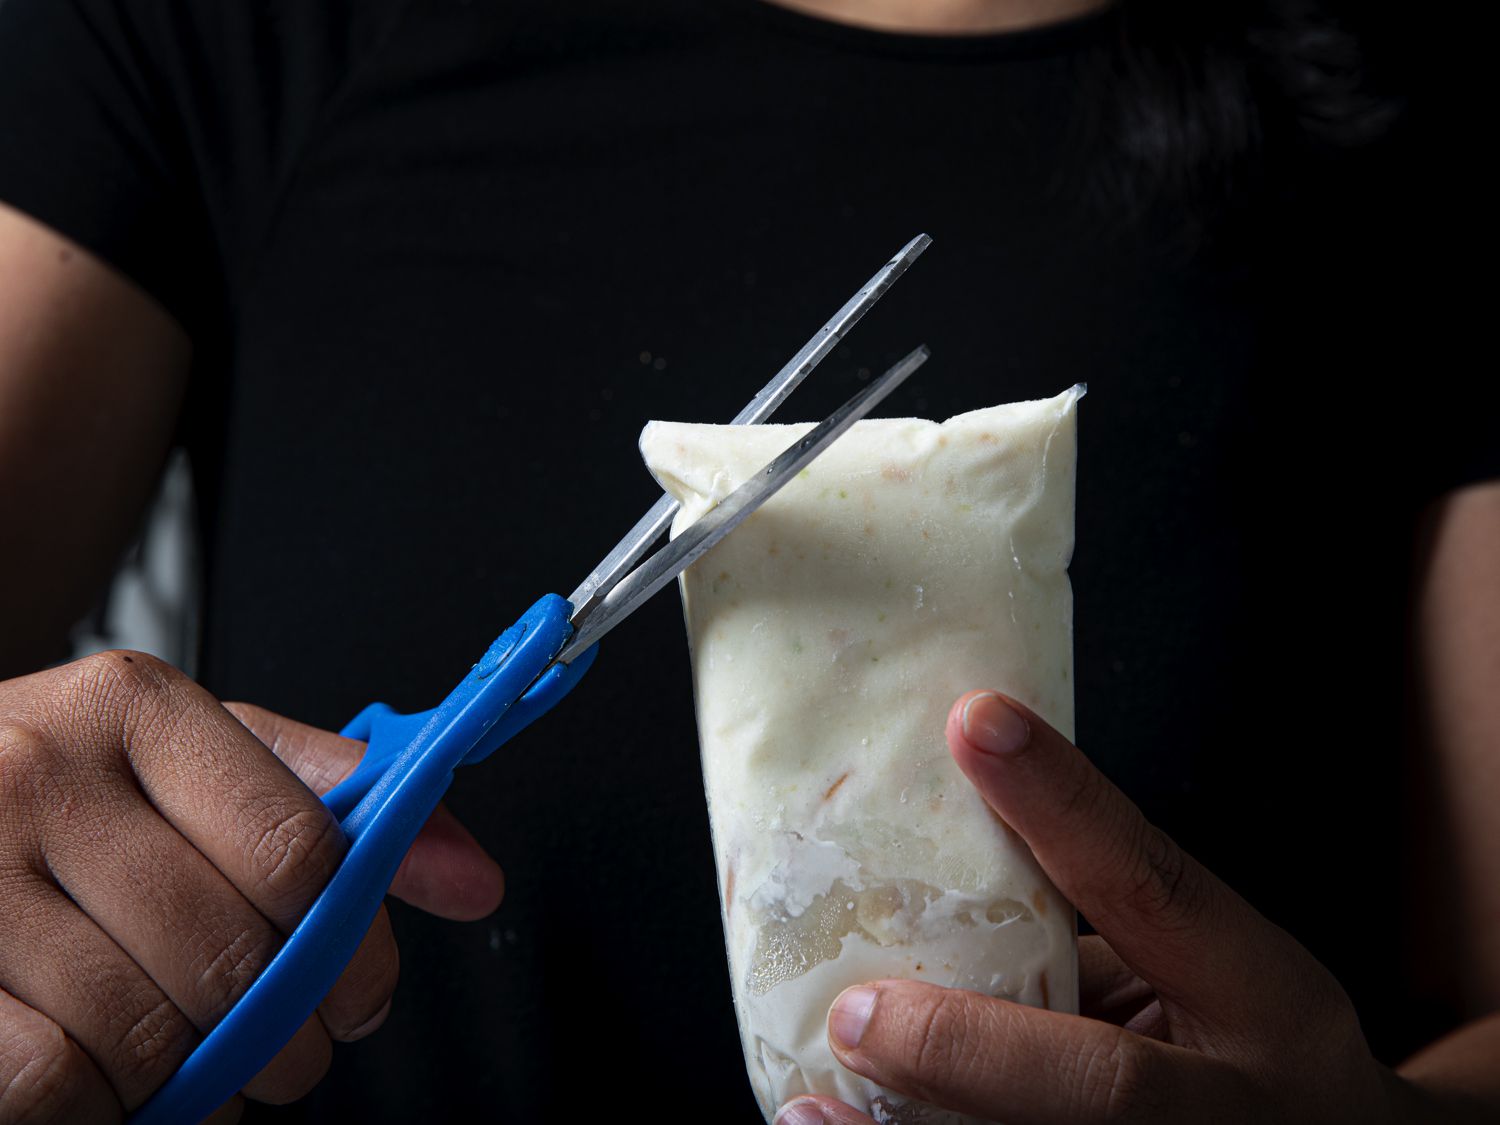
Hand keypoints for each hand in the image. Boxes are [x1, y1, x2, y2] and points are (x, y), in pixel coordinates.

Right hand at [0, 651, 503, 1122]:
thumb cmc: (69, 799)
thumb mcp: (198, 766)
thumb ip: (332, 806)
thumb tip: (472, 877)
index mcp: (137, 708)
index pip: (301, 850)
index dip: (350, 945)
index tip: (359, 991)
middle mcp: (42, 771)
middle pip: (232, 950)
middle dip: (284, 1035)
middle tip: (283, 1052)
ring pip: (144, 1028)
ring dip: (193, 1082)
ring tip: (191, 1067)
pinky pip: (51, 1081)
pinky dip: (100, 1112)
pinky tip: (109, 1086)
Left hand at [775, 690, 1441, 1124]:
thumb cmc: (1248, 1046)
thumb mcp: (1210, 977)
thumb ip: (1088, 940)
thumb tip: (922, 881)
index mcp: (1264, 997)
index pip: (1154, 884)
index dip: (1063, 803)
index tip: (976, 722)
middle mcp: (1237, 1103)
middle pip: (1104, 1085)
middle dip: (968, 1050)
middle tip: (857, 1012)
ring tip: (818, 1103)